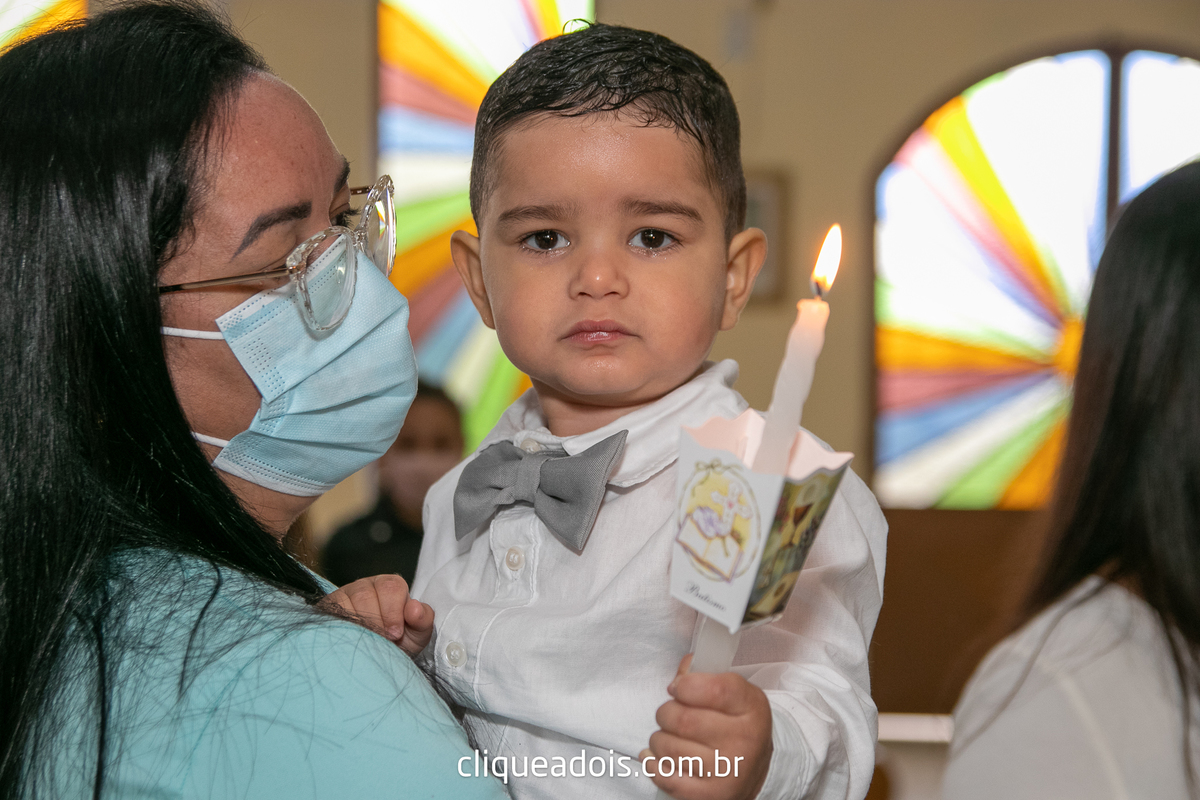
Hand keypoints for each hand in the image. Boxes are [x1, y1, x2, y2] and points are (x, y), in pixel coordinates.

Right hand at [323, 574, 433, 655]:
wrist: (372, 660)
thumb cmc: (398, 644)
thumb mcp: (417, 634)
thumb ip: (423, 619)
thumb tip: (414, 608)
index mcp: (390, 586)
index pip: (392, 587)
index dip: (394, 611)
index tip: (396, 634)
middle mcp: (366, 586)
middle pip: (367, 593)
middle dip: (376, 620)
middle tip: (381, 641)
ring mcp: (345, 595)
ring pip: (347, 602)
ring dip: (359, 626)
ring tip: (367, 643)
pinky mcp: (328, 608)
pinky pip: (331, 612)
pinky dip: (342, 627)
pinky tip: (350, 639)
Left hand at [641, 655, 772, 799]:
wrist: (753, 770)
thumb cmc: (736, 724)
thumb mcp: (735, 692)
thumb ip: (705, 674)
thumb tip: (679, 676)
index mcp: (751, 709)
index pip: (713, 689)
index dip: (686, 685)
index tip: (679, 688)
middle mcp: (744, 742)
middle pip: (682, 719)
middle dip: (666, 713)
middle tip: (671, 714)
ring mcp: (727, 771)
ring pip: (668, 746)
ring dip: (659, 739)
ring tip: (670, 737)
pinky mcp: (708, 795)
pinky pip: (664, 776)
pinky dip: (653, 764)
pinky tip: (657, 757)